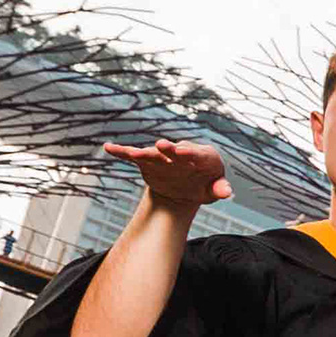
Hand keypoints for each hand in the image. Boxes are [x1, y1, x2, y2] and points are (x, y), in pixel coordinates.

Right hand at [102, 138, 228, 214]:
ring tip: (135, 153)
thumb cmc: (204, 185)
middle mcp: (181, 152)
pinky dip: (122, 152)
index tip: (183, 151)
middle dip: (168, 148)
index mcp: (202, 156)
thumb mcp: (213, 189)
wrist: (186, 187)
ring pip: (152, 154)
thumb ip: (219, 188)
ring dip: (144, 153)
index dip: (189, 152)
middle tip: (161, 144)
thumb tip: (227, 191)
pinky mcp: (149, 162)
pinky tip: (109, 148)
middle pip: (174, 150)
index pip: (196, 153)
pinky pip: (133, 156)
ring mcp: (163, 157)